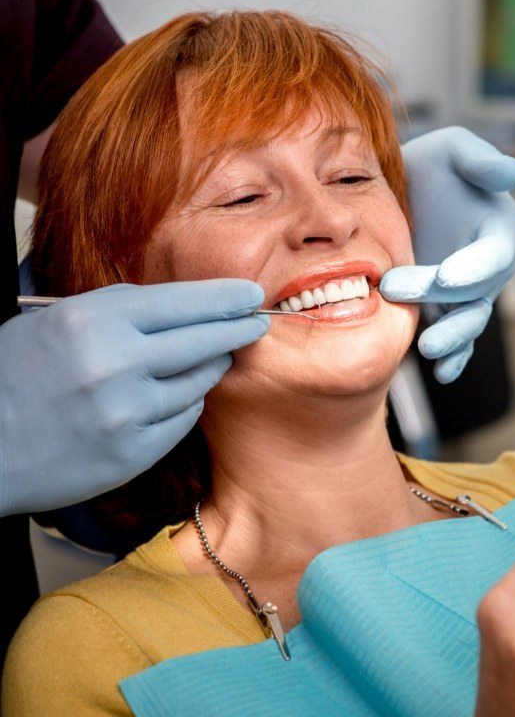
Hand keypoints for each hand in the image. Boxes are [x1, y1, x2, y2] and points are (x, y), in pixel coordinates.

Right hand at [0, 279, 267, 515]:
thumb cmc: (14, 376)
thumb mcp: (57, 322)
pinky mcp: (132, 453)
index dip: (224, 298)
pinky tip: (179, 395)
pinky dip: (186, 404)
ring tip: (216, 356)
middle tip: (257, 323)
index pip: (182, 302)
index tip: (251, 294)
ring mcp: (126, 413)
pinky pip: (182, 419)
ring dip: (212, 366)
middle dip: (238, 329)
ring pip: (199, 382)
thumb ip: (120, 311)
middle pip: (203, 340)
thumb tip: (185, 307)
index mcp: (93, 321)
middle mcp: (114, 365)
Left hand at [380, 126, 514, 382]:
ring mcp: (467, 294)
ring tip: (428, 350)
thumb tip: (512, 174)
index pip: (493, 255)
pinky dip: (454, 359)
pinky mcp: (446, 311)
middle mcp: (488, 267)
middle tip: (395, 290)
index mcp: (498, 229)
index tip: (446, 277)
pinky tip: (442, 373)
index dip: (474, 268)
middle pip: (475, 293)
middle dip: (442, 299)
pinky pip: (457, 339)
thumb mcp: (451, 149)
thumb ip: (479, 160)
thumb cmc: (429, 167)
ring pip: (469, 322)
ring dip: (452, 339)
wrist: (397, 194)